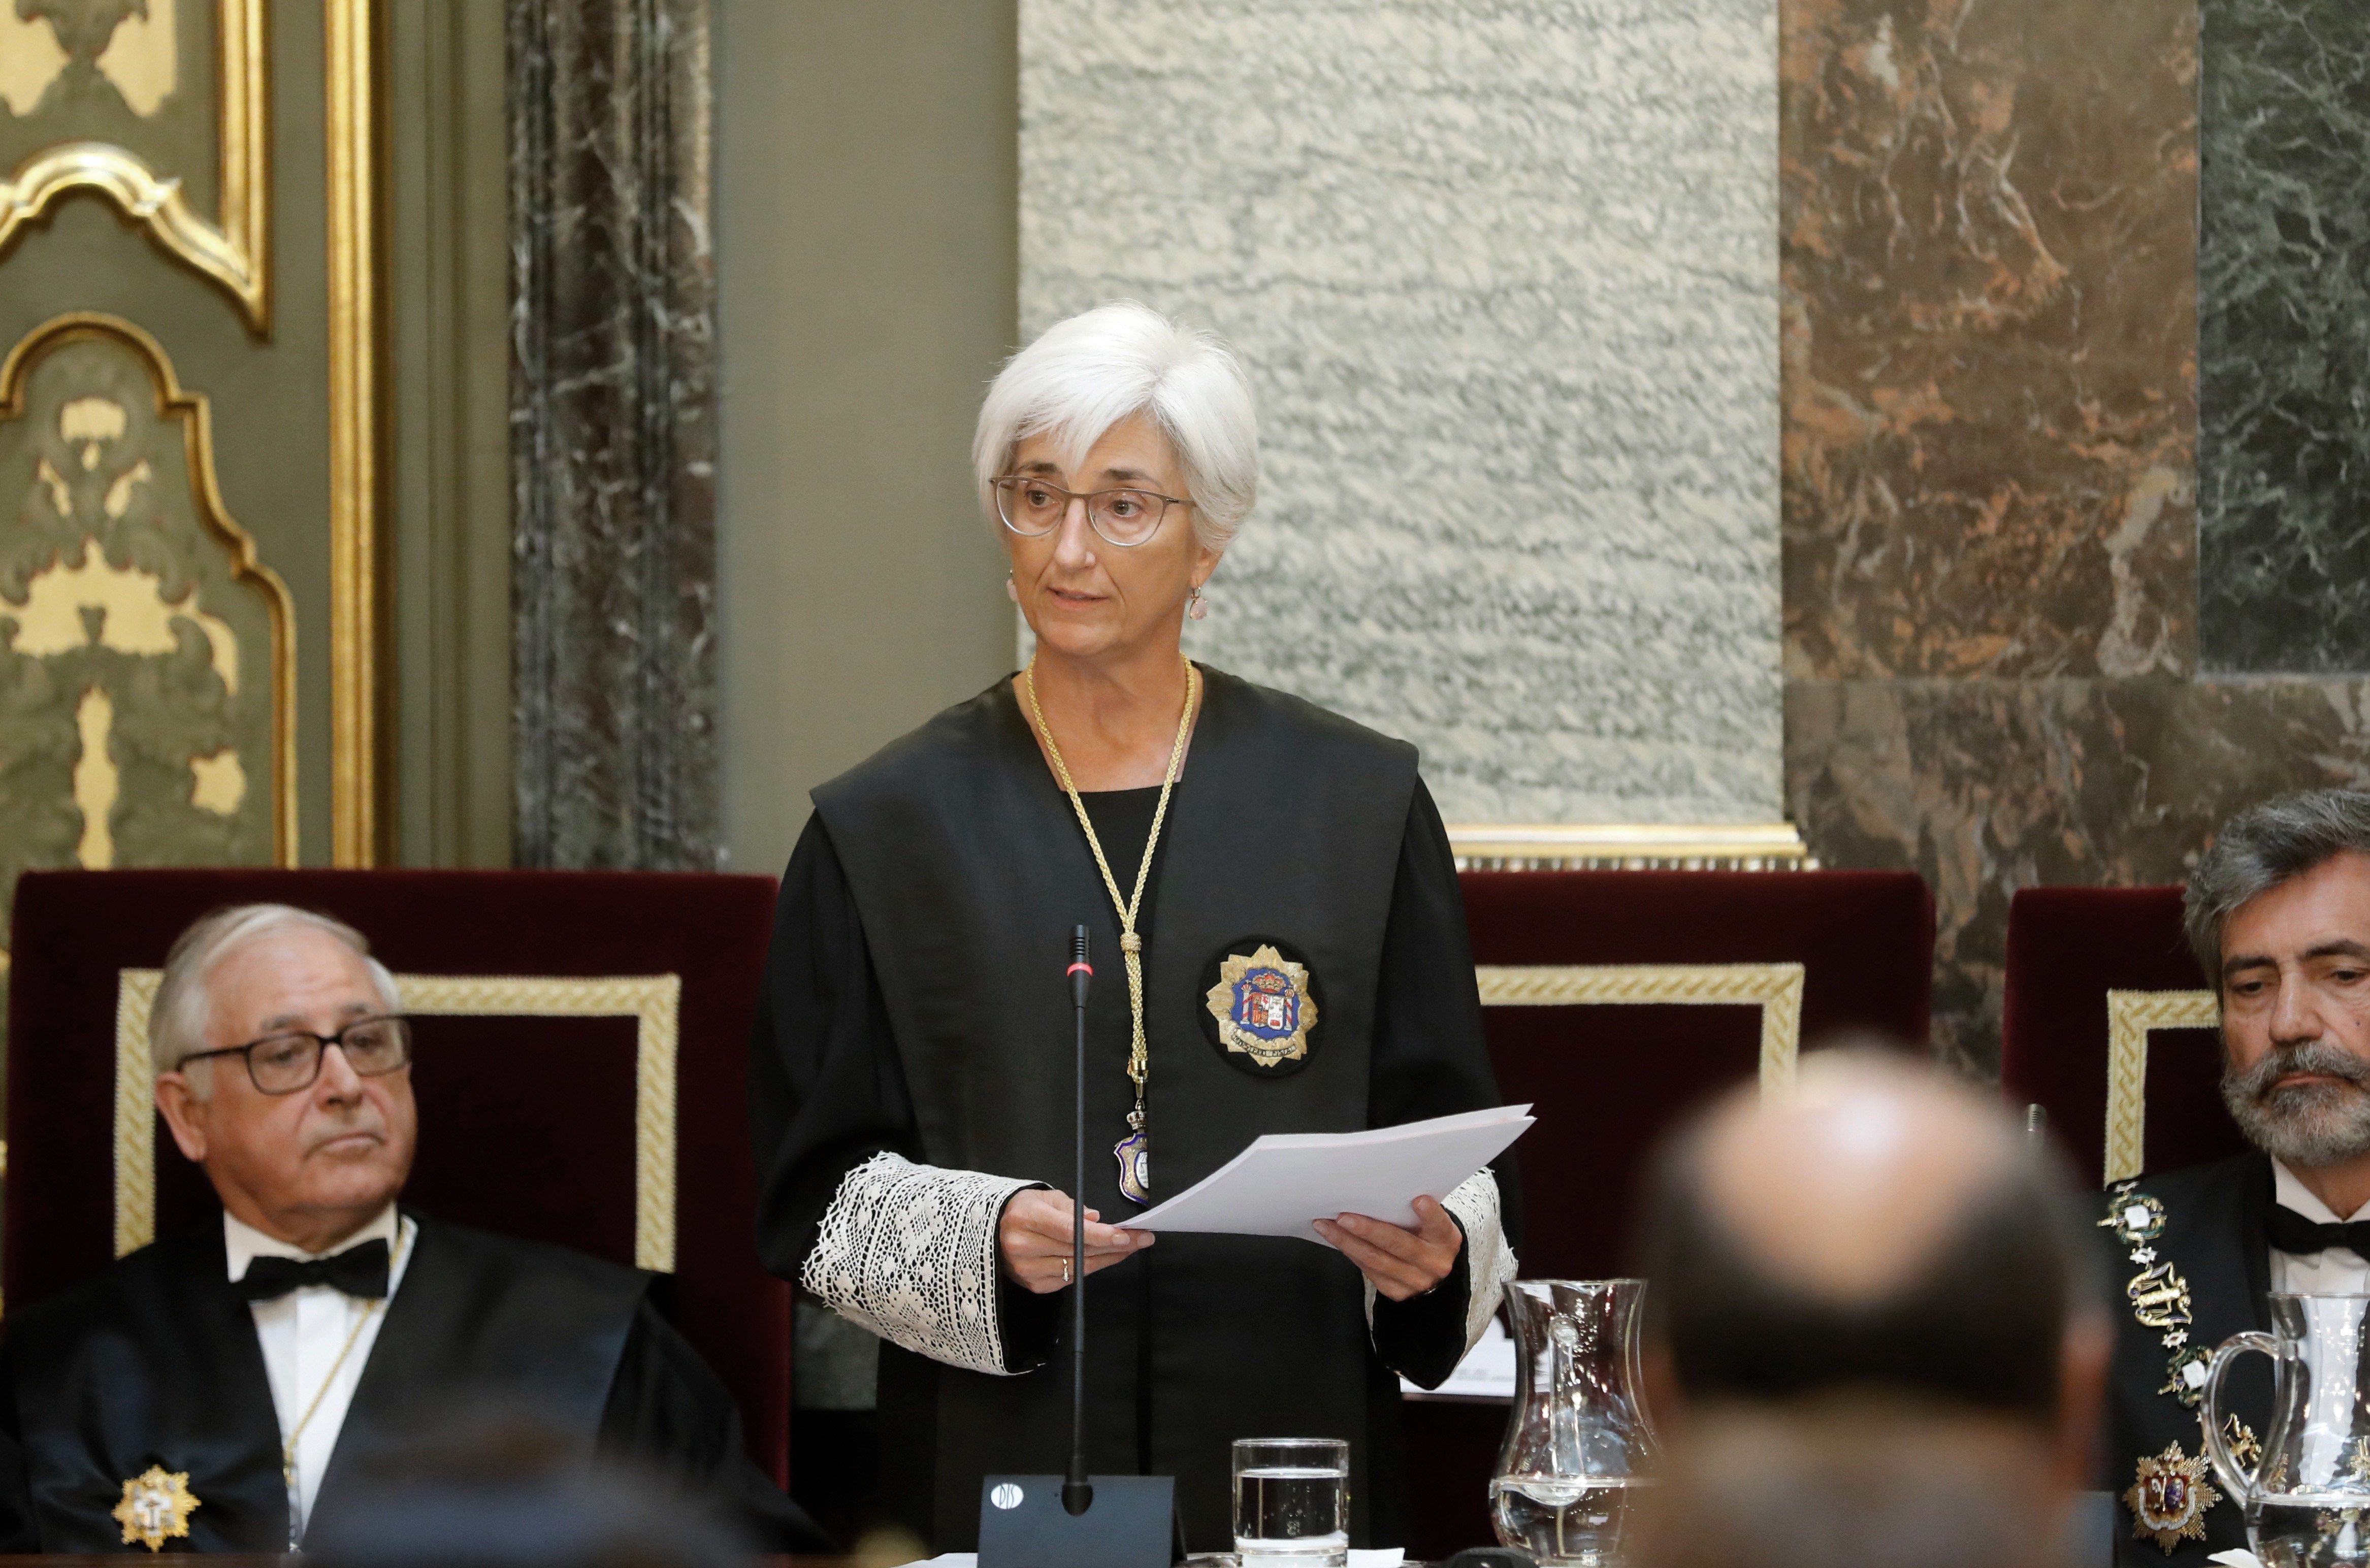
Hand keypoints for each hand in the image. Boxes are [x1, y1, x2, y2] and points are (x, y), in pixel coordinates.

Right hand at [999, 1187, 1154, 1293]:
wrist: (993, 1232)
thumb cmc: (1023, 1210)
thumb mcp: (1044, 1197)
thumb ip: (1071, 1208)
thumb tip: (1095, 1220)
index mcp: (1025, 1218)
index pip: (1069, 1230)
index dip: (1099, 1234)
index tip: (1125, 1234)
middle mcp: (1023, 1246)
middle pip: (1078, 1250)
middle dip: (1114, 1245)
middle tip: (1141, 1239)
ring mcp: (1027, 1270)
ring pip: (1078, 1268)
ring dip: (1107, 1258)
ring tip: (1129, 1248)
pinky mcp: (1033, 1285)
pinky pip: (1070, 1278)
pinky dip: (1090, 1267)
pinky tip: (1105, 1258)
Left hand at [1314, 1195, 1462, 1301]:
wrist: (1434, 1275)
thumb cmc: (1427, 1238)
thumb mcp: (1431, 1224)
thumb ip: (1415, 1212)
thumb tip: (1377, 1191)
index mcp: (1445, 1239)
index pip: (1439, 1224)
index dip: (1429, 1214)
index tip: (1418, 1200)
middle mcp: (1433, 1262)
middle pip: (1398, 1244)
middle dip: (1367, 1230)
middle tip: (1343, 1216)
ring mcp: (1415, 1280)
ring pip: (1376, 1260)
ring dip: (1347, 1242)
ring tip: (1326, 1225)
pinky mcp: (1396, 1291)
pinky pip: (1369, 1271)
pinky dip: (1350, 1252)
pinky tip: (1336, 1239)